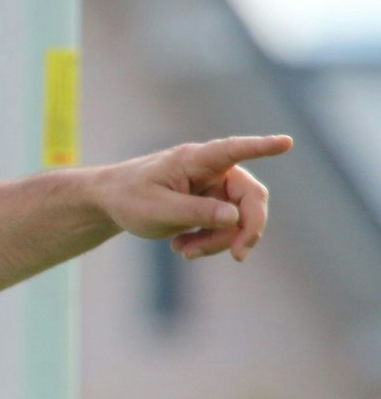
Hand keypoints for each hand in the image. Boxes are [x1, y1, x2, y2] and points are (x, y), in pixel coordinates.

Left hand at [95, 134, 291, 261]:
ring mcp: (215, 187)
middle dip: (245, 228)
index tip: (286, 143)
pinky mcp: (212, 204)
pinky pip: (225, 228)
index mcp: (196, 160)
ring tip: (183, 252)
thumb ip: (195, 212)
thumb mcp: (156, 210)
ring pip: (238, 219)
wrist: (111, 203)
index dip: (261, 147)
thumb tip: (234, 216)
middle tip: (238, 255)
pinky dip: (209, 242)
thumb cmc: (129, 198)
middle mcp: (212, 170)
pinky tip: (182, 247)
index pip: (233, 150)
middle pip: (250, 198)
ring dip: (217, 241)